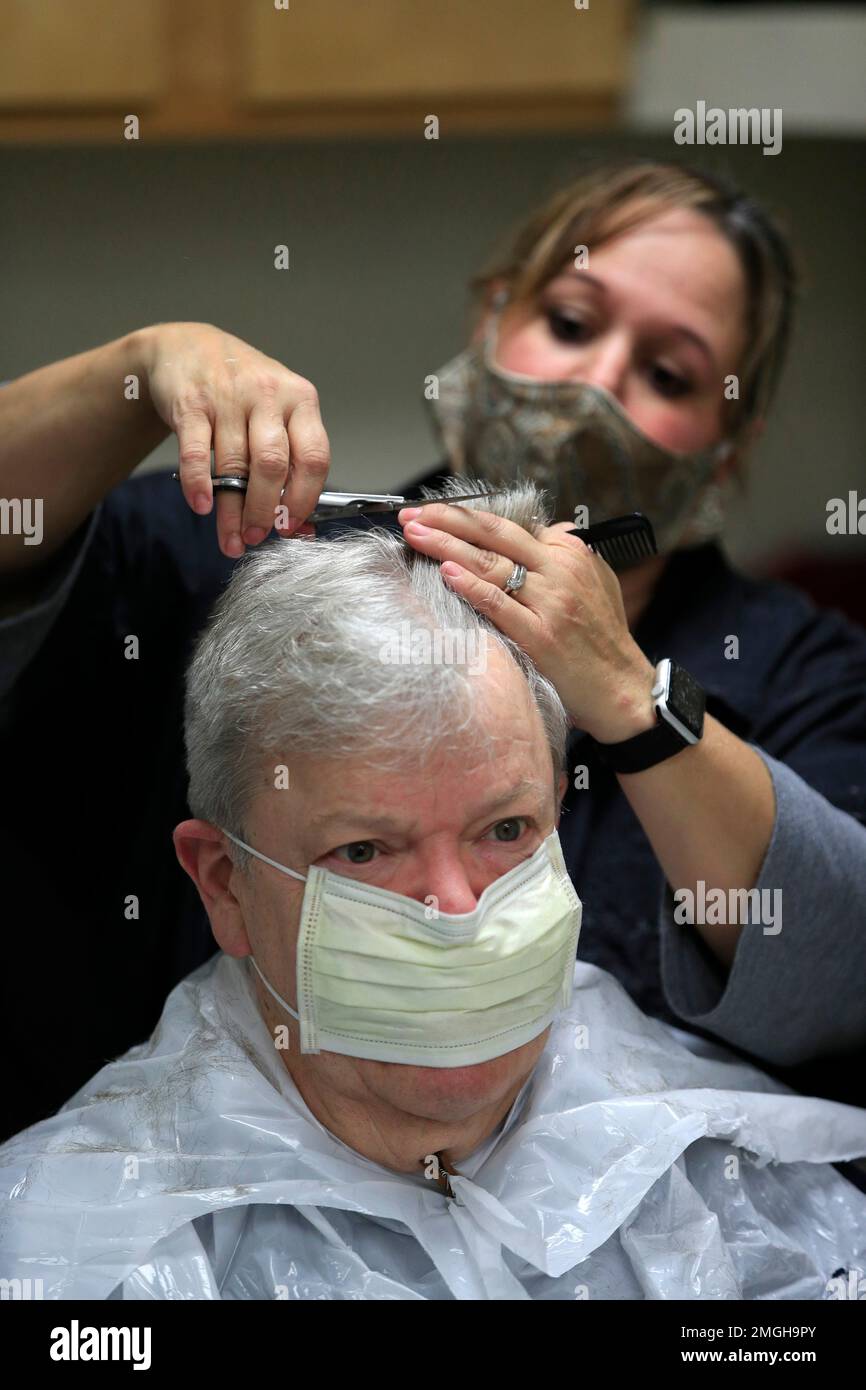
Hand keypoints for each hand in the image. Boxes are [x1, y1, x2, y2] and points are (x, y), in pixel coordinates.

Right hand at [141, 323, 329, 556]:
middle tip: (258, 536)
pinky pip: (196, 452)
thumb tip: (300, 527)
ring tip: (231, 539)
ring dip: (231, 511)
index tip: (292, 526)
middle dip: (266, 510)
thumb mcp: (276, 415)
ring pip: (234, 466)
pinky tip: (202, 507)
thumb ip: (290, 463)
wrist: (188, 347)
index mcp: (300, 400)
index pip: (314, 457)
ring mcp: (228, 397)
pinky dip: (199, 484)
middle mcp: (268, 395)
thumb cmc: (242, 392)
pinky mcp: (191, 403)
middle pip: (273, 465)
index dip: (304, 499)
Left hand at [397, 503, 656, 741]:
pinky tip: (446, 572)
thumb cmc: (605, 638)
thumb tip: (546, 527)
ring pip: (490, 564)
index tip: (436, 513)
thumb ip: (569, 552)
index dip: (469, 516)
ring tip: (415, 535)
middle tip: (412, 514)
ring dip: (447, 545)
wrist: (621, 688)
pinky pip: (499, 604)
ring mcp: (549, 603)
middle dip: (449, 520)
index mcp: (569, 553)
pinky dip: (472, 586)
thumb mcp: (597, 581)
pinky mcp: (540, 635)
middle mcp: (559, 571)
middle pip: (494, 535)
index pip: (509, 525)